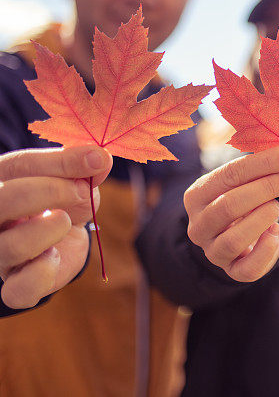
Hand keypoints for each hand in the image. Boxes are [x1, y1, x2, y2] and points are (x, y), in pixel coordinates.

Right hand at [0, 145, 112, 308]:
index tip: (95, 162)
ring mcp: (0, 254)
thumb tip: (100, 157)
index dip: (58, 163)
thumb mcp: (72, 177)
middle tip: (80, 190)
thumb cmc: (60, 200)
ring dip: (47, 231)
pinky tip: (53, 257)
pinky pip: (17, 290)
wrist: (62, 236)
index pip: (18, 166)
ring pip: (9, 247)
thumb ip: (80, 166)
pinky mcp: (15, 284)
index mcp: (1, 183)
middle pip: (2, 201)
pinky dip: (40, 274)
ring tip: (64, 221)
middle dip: (48, 191)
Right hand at [184, 145, 278, 282]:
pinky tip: (276, 231)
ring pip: (233, 240)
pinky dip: (265, 250)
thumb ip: (268, 168)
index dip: (261, 164)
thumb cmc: (245, 201)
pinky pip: (247, 268)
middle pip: (228, 206)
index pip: (228, 175)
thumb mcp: (249, 181)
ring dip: (261, 218)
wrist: (242, 238)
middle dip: (265, 188)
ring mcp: (212, 251)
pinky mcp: (231, 271)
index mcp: (198, 195)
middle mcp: (199, 225)